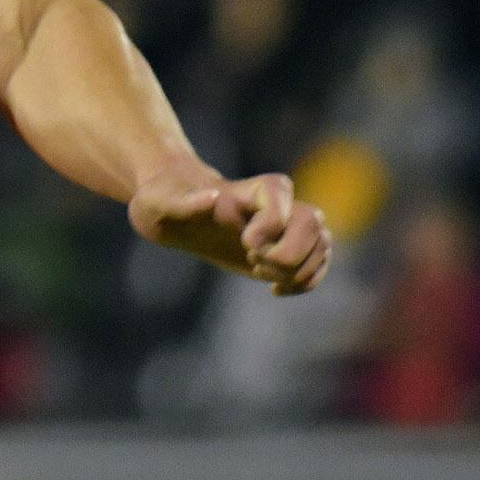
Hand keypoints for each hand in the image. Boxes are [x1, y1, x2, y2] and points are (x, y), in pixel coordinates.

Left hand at [129, 165, 329, 294]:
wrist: (172, 210)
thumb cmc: (161, 201)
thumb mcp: (156, 203)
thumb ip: (183, 203)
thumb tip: (214, 198)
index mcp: (243, 190)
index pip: (280, 191)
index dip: (271, 223)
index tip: (245, 243)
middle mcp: (271, 204)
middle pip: (313, 219)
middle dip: (290, 253)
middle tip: (254, 264)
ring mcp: (282, 226)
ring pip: (323, 241)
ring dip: (302, 270)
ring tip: (266, 278)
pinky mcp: (284, 247)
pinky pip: (319, 261)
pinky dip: (307, 281)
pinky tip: (277, 289)